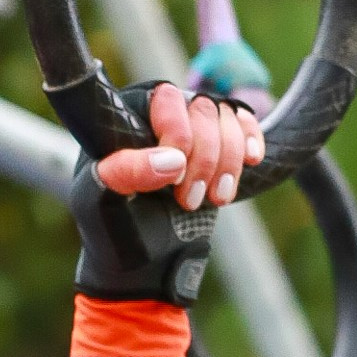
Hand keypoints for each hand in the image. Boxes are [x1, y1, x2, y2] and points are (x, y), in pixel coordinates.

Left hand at [95, 85, 263, 211]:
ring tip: (217, 198)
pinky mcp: (219, 142)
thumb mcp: (104, 198)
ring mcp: (195, 126)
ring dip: (228, 161)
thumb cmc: (115, 223)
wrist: (143, 255)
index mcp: (131, 116)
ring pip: (227, 119)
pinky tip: (251, 160)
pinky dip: (250, 141)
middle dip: (205, 159)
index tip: (175, 177)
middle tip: (191, 200)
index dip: (179, 136)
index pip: (167, 101)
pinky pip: (243, 124)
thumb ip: (127, 171)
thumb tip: (173, 160)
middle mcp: (165, 113)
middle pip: (203, 111)